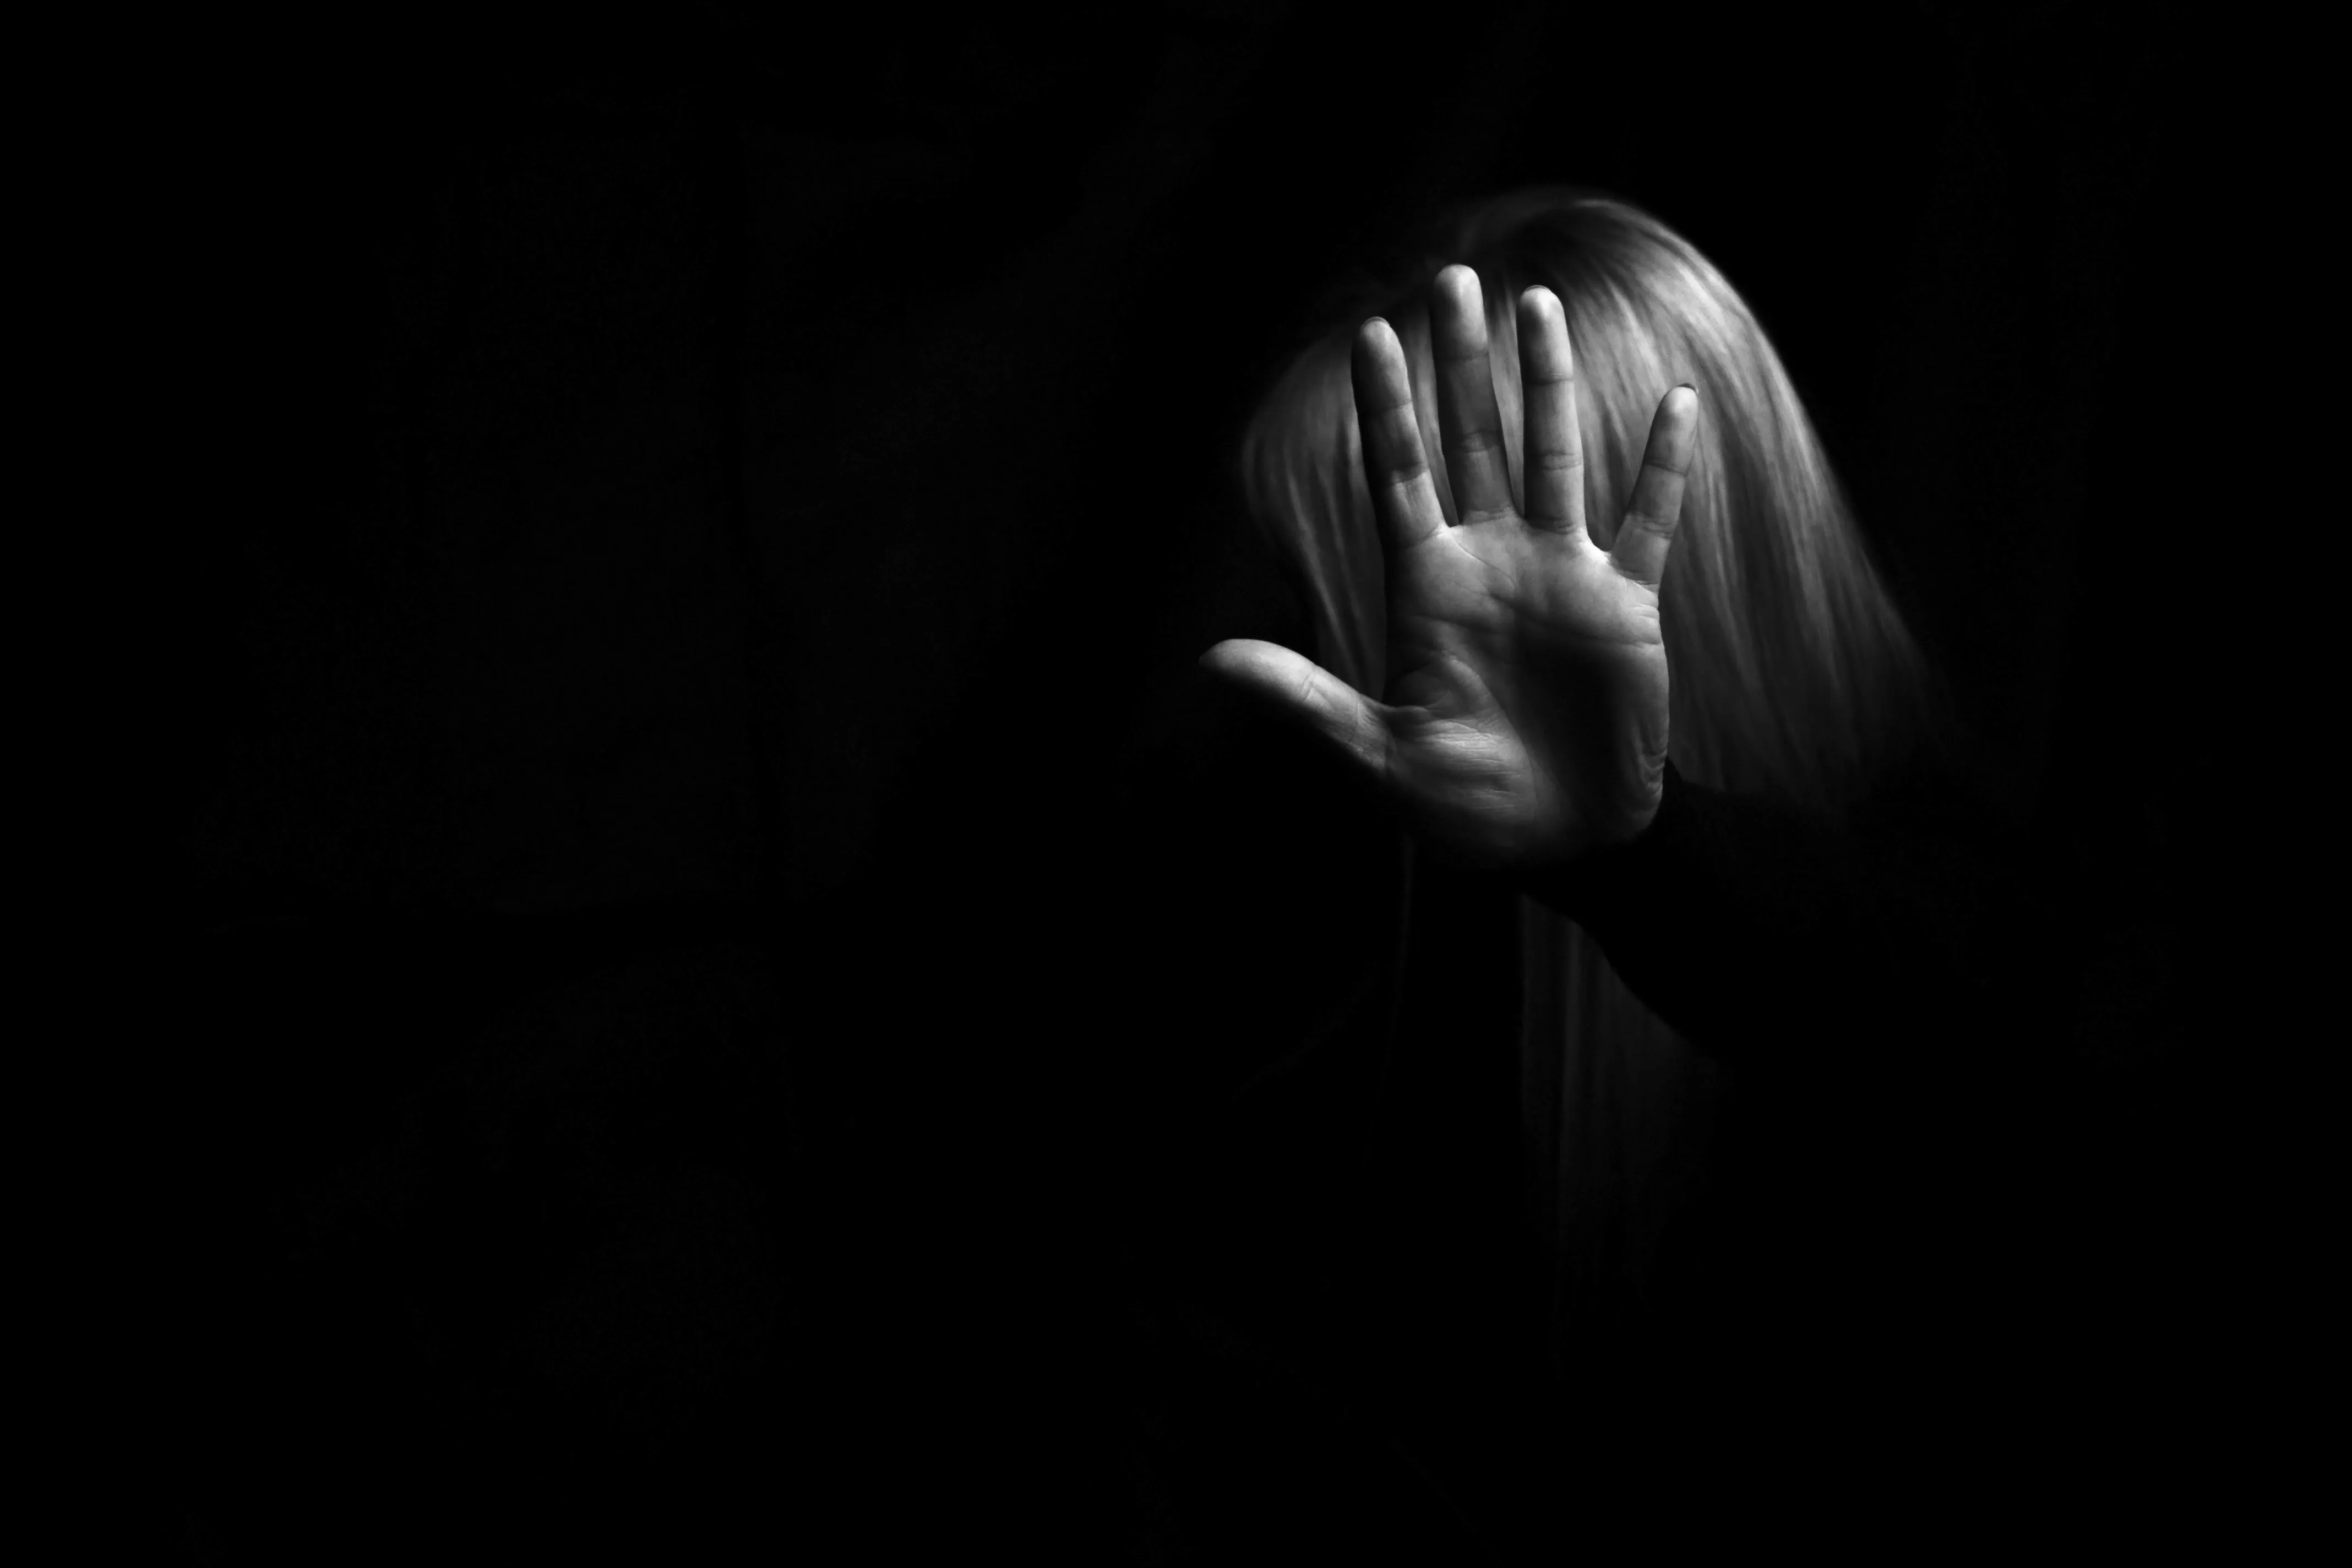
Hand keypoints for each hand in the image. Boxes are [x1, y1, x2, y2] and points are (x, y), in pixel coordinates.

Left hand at [1203, 266, 1697, 869]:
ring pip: (1551, 456)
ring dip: (1546, 383)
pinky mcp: (1624, 605)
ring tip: (1538, 306)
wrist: (1556, 844)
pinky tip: (1672, 402)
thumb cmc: (1460, 809)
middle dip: (1459, 363)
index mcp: (1424, 588)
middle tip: (1452, 278)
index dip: (1386, 407)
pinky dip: (1661, 467)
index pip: (1397, 476)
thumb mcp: (1376, 759)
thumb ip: (1305, 704)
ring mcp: (1558, 575)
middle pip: (1469, 440)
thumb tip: (1211, 662)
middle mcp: (1488, 562)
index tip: (1371, 333)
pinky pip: (1646, 521)